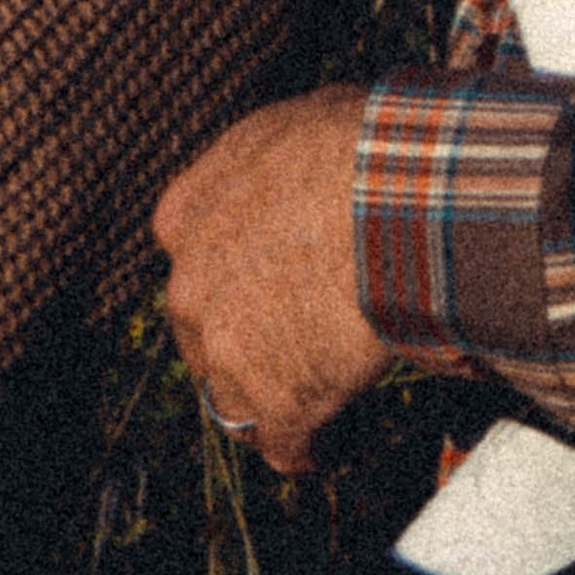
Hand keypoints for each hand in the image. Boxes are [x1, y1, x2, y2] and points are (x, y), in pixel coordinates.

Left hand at [153, 85, 392, 472]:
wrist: (390, 194)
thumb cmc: (357, 143)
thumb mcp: (297, 123)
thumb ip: (277, 162)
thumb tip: (313, 151)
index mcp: (184, 215)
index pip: (191, 263)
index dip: (234, 279)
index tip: (273, 287)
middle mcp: (188, 285)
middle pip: (206, 337)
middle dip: (249, 345)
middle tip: (306, 345)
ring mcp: (226, 350)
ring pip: (236, 400)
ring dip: (275, 402)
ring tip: (326, 404)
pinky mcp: (275, 402)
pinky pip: (289, 449)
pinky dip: (316, 450)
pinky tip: (341, 443)